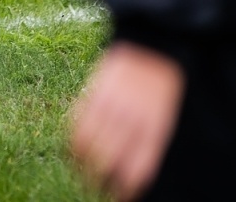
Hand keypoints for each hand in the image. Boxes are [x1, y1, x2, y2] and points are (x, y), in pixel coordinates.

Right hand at [68, 41, 184, 200]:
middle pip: (109, 164)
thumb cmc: (160, 89)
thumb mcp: (163, 118)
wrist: (152, 47)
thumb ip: (146, 144)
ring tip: (81, 177)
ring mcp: (112, 106)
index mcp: (154, 130)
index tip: (119, 197)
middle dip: (100, 183)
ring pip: (89, 148)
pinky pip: (78, 125)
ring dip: (82, 168)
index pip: (136, 171)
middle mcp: (132, 120)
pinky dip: (72, 144)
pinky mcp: (95, 93)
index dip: (124, 190)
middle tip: (96, 190)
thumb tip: (129, 176)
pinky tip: (73, 153)